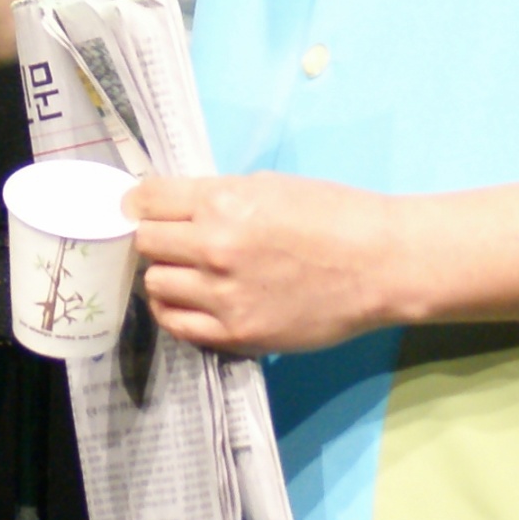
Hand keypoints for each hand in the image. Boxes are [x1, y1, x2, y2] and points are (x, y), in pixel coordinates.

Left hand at [124, 172, 404, 354]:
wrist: (380, 263)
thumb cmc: (333, 214)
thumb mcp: (268, 186)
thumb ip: (216, 197)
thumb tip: (173, 207)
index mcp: (222, 202)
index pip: (146, 200)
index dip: (138, 203)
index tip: (139, 209)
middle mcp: (214, 247)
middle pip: (145, 242)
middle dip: (152, 237)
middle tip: (168, 240)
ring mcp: (223, 295)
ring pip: (155, 283)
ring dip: (164, 274)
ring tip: (185, 271)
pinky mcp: (237, 333)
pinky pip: (177, 324)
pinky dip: (173, 310)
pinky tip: (186, 300)